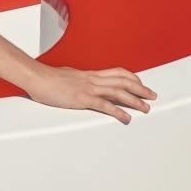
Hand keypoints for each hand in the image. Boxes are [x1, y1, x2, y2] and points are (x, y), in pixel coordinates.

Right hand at [23, 65, 155, 123]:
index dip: (132, 78)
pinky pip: (105, 106)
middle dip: (140, 89)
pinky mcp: (83, 99)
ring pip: (119, 92)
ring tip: (145, 108)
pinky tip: (126, 118)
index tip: (141, 84)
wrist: (38, 78)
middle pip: (123, 81)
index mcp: (90, 74)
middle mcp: (93, 79)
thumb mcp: (67, 75)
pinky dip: (118, 112)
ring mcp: (89, 88)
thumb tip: (78, 82)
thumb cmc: (48, 78)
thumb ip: (77, 79)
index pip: (117, 73)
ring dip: (135, 101)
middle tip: (152, 96)